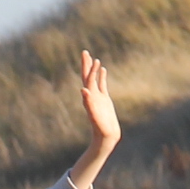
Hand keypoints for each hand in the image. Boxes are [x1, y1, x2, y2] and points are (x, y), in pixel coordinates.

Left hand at [71, 51, 121, 181]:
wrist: (106, 137)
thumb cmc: (100, 128)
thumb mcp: (94, 115)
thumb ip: (88, 103)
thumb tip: (83, 90)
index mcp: (89, 97)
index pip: (87, 79)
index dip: (88, 69)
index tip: (89, 57)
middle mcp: (92, 95)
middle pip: (87, 77)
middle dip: (86, 64)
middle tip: (84, 51)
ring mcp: (98, 97)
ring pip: (94, 79)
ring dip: (93, 69)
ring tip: (93, 58)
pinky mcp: (104, 100)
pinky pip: (102, 85)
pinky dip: (102, 77)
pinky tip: (103, 70)